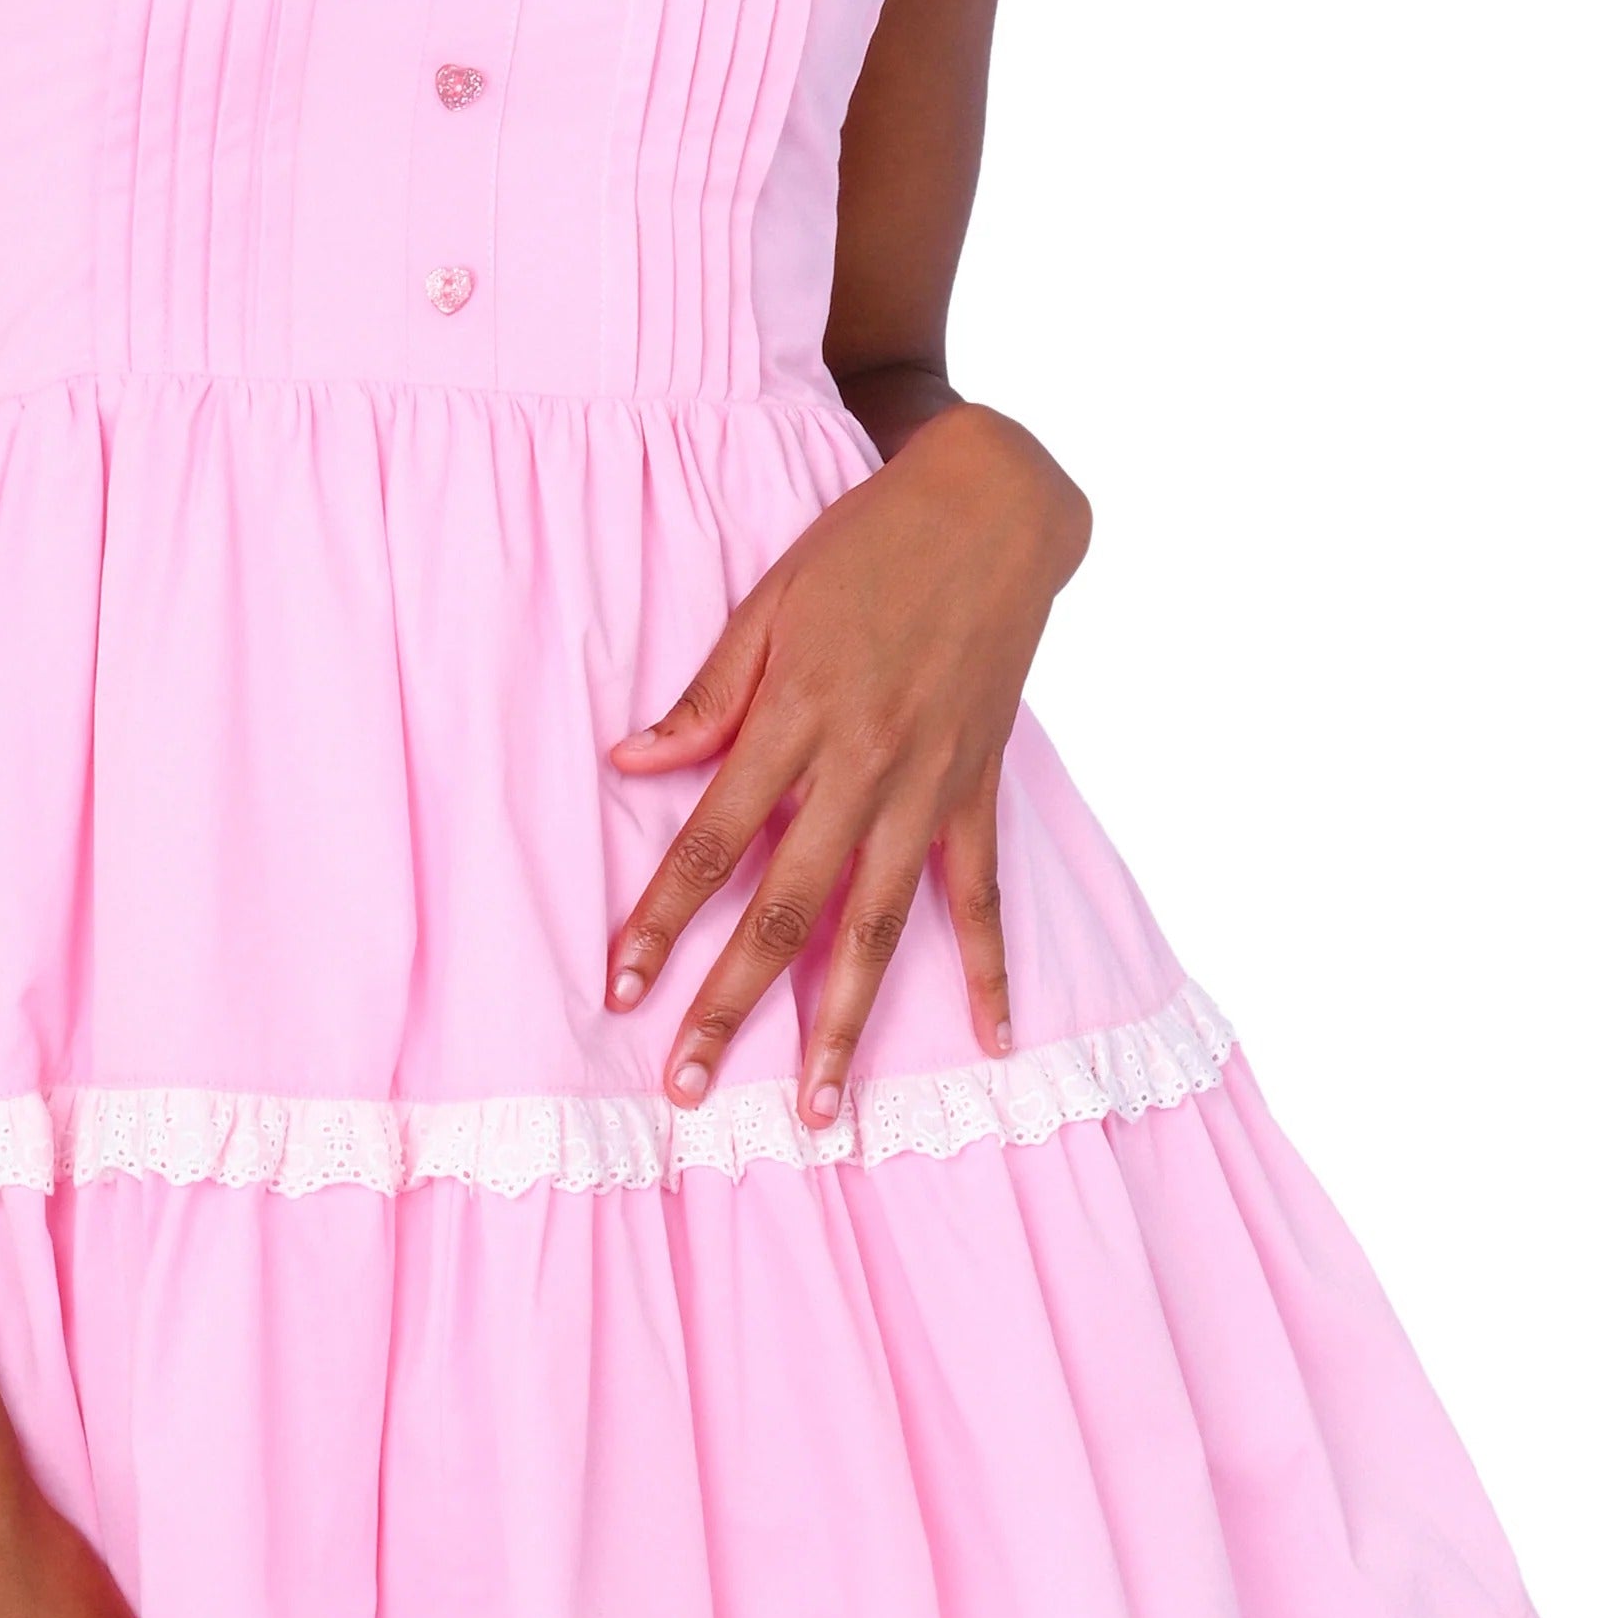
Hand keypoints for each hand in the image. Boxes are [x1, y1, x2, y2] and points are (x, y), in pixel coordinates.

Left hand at [604, 399, 1089, 1122]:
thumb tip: (630, 763)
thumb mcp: (769, 601)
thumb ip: (708, 694)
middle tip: (689, 1087)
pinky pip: (983, 896)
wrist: (993, 506)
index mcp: (796, 718)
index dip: (663, 918)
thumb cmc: (866, 544)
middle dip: (731, 1005)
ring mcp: (929, 787)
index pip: (712, 839)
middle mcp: (863, 767)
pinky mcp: (980, 790)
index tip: (623, 989)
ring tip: (821, 1111)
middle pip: (786, 909)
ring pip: (879, 928)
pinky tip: (992, 1040)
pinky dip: (990, 970)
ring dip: (844, 1024)